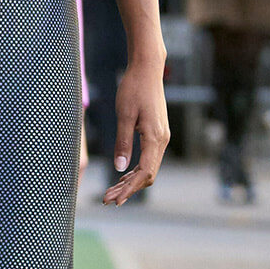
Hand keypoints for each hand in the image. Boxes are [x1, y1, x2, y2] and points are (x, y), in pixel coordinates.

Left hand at [104, 56, 169, 204]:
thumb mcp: (124, 115)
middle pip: (147, 175)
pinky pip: (148, 158)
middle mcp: (162, 140)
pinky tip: (122, 175)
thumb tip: (120, 168)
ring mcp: (161, 137)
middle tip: (107, 199)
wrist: (147, 69)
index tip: (114, 200)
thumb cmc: (134, 88)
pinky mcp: (157, 133)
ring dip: (131, 181)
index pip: (144, 173)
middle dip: (128, 189)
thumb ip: (123, 142)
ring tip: (111, 191)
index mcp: (155, 137)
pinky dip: (135, 170)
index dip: (129, 189)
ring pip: (148, 168)